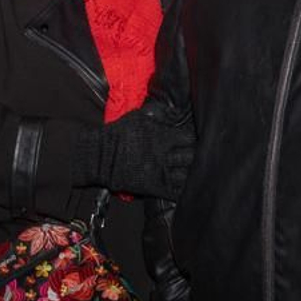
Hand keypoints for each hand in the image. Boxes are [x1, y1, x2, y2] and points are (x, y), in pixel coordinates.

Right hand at [72, 104, 194, 199]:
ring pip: (187, 175)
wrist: (100, 156)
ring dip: (193, 173)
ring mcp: (160, 172)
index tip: (197, 138)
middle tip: (199, 156)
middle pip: (192, 156)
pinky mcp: (154, 187)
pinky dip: (183, 191)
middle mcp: (164, 155)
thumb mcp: (138, 116)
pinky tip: (188, 189)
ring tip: (196, 172)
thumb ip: (158, 113)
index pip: (189, 137)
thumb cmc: (118, 134)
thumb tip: (174, 109)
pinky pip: (175, 192)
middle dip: (197, 156)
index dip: (194, 139)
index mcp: (162, 136)